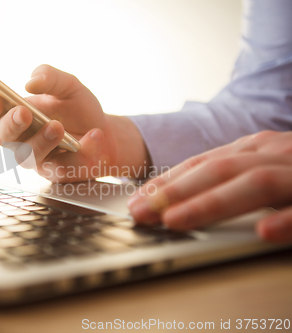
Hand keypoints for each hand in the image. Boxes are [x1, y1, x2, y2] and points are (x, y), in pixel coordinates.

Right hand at [0, 65, 148, 181]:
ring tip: (58, 127)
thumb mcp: (68, 85)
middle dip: (11, 125)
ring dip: (41, 141)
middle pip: (2, 137)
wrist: (106, 132)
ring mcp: (36, 158)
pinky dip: (80, 151)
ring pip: (27, 156)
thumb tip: (30, 83)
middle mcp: (20, 138)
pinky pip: (62, 166)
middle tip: (25, 113)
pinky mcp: (56, 172)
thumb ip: (50, 77)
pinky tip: (93, 135)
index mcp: (14, 114)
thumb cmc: (79, 109)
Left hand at [127, 131, 291, 242]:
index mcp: (254, 150)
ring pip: (253, 183)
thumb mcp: (266, 168)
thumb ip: (231, 180)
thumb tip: (182, 201)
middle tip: (139, 213)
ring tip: (173, 220)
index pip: (201, 165)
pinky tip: (264, 231)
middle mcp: (274, 154)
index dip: (165, 183)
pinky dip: (287, 219)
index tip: (135, 201)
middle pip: (218, 170)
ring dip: (210, 202)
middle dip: (174, 192)